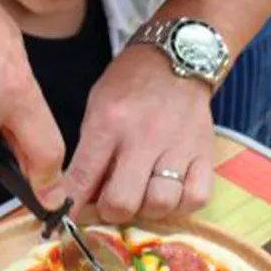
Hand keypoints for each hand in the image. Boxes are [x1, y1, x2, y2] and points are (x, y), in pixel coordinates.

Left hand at [65, 46, 214, 221]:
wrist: (178, 56)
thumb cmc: (131, 83)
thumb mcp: (97, 107)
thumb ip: (88, 153)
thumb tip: (76, 199)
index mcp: (109, 122)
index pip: (83, 177)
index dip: (69, 205)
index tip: (64, 215)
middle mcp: (144, 136)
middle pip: (123, 202)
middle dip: (110, 212)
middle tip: (110, 202)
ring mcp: (178, 146)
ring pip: (160, 204)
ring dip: (146, 210)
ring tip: (141, 196)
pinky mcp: (205, 153)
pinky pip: (196, 198)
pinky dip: (181, 204)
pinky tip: (171, 192)